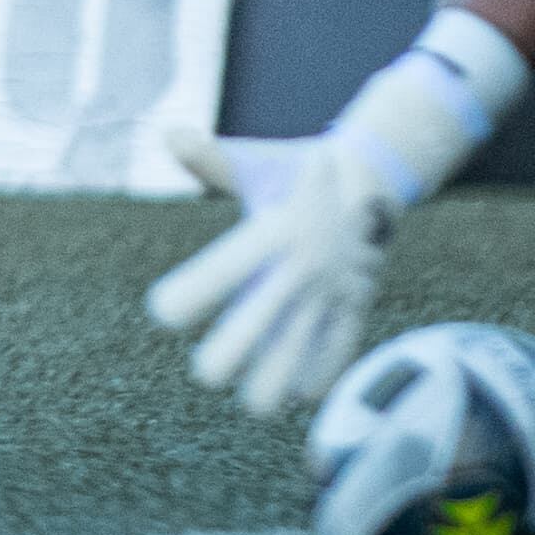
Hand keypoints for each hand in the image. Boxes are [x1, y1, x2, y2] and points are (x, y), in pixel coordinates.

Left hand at [143, 127, 398, 416]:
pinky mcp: (354, 307)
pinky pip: (339, 353)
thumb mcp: (254, 163)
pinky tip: (297, 393)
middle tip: (206, 373)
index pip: (225, 270)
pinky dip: (318, 377)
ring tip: (253, 401)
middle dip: (226, 358)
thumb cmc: (290, 173)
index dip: (193, 295)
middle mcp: (300, 266)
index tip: (162, 313)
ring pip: (300, 353)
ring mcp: (331, 291)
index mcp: (270, 231)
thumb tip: (167, 134)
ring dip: (272, 384)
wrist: (371, 179)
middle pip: (258, 327)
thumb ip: (210, 158)